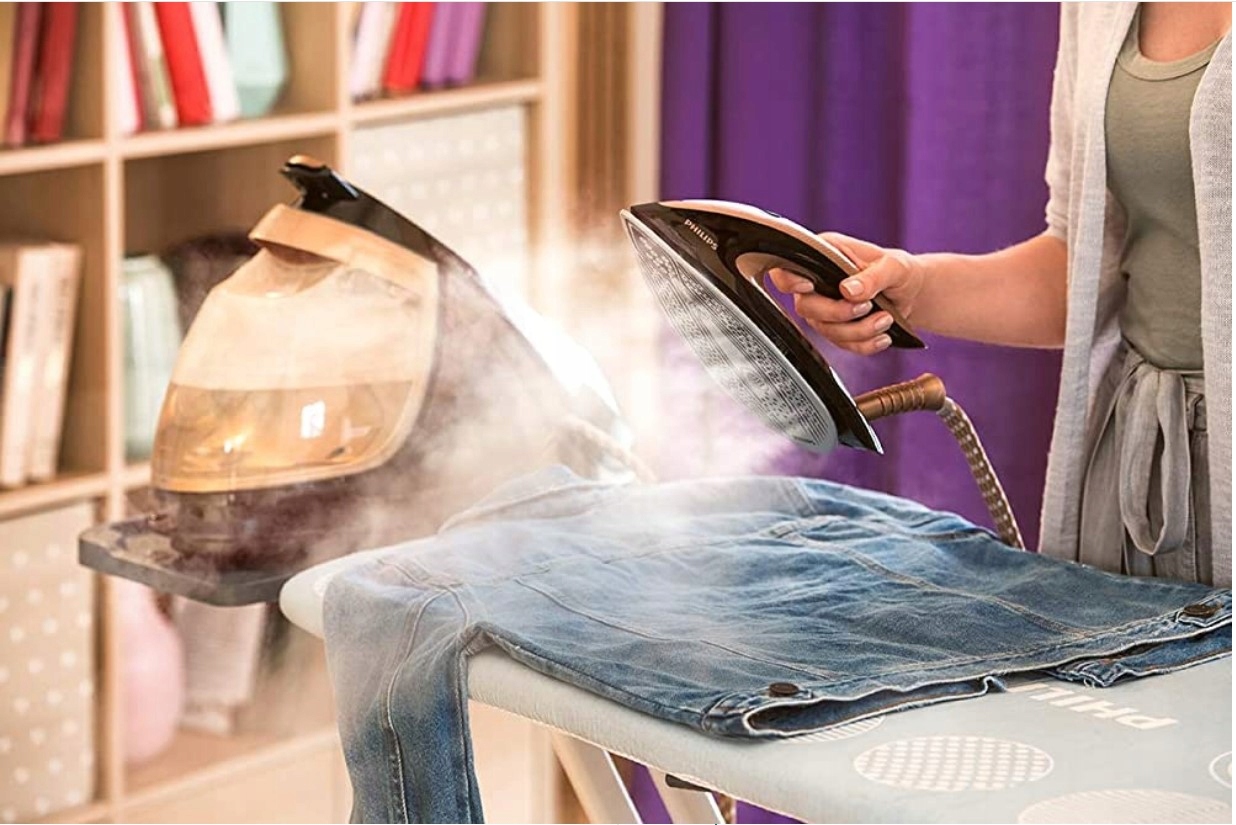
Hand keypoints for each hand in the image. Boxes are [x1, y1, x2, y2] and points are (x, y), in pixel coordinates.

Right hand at [768, 232, 925, 354]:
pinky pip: (843, 345)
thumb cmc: (898, 271)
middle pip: (805, 307)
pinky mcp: (836, 330)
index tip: (808, 287)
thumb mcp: (893, 266)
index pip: (787, 269)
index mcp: (823, 256)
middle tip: (867, 307)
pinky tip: (883, 336)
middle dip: (838, 313)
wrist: (911, 294)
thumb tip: (849, 289)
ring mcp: (824, 309)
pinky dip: (864, 344)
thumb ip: (872, 276)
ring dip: (858, 330)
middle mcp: (817, 283)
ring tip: (885, 319)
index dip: (789, 280)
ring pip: (826, 330)